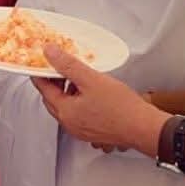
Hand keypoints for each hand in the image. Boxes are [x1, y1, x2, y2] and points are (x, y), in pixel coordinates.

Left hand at [30, 45, 166, 155]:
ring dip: (67, 90)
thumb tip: (50, 53)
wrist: (143, 127)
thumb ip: (68, 65)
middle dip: (53, 82)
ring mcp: (81, 130)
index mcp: (65, 112)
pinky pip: (79, 113)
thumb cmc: (121, 108)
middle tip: (59, 66)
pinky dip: (79, 100)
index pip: (43, 89)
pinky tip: (90, 91)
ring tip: (77, 76)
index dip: (41, 72)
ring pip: (66, 106)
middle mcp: (70, 124)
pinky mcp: (93, 131)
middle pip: (53, 99)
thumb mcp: (91, 79)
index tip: (41, 62)